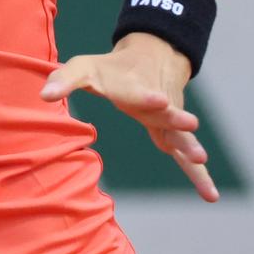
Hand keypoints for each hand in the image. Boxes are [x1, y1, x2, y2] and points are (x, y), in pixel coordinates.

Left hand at [39, 32, 217, 201]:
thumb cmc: (111, 68)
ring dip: (191, 149)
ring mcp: (168, 122)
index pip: (140, 94)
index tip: (159, 100)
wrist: (154, 57)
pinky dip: (199, 176)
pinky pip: (187, 157)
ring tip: (202, 160)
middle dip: (178, 121)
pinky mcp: (174, 135)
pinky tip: (210, 197)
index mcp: (134, 88)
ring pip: (181, 138)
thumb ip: (64, 79)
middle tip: (192, 125)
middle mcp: (156, 106)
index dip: (148, 98)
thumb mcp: (84, 67)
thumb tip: (42, 95)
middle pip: (168, 115)